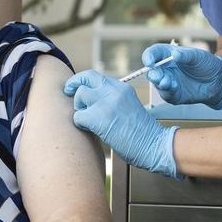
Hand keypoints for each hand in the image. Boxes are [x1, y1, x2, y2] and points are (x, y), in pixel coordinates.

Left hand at [63, 70, 180, 177]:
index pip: (95, 76)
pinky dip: (80, 124)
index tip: (75, 87)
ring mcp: (106, 103)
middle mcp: (114, 91)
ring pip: (79, 96)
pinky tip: (90, 130)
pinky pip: (78, 116)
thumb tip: (88, 99)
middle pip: (84, 78)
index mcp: (121, 87)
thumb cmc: (141, 133)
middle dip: (73, 85)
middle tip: (67, 92)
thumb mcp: (128, 106)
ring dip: (79, 109)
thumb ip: (111, 99)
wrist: (153, 145)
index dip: (81, 80)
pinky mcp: (99, 118)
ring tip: (89, 120)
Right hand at [142, 44, 221, 108]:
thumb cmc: (208, 64)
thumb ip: (186, 55)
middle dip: (152, 73)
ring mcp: (169, 82)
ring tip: (167, 82)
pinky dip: (168, 91)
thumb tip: (174, 54)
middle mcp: (166, 69)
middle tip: (157, 76)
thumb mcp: (198, 56)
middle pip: (151, 70)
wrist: (219, 81)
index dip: (149, 57)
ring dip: (160, 83)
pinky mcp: (174, 95)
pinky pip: (167, 94)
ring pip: (157, 83)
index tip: (150, 62)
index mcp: (168, 55)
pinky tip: (174, 87)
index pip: (153, 54)